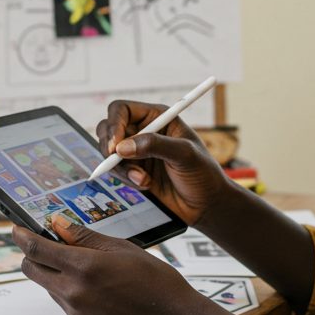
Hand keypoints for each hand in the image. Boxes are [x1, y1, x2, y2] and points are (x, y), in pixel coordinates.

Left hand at [12, 216, 212, 314]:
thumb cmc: (157, 281)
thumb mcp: (122, 249)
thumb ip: (86, 237)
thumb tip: (57, 223)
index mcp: (83, 268)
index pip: (37, 249)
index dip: (21, 236)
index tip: (16, 227)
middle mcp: (73, 293)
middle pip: (32, 270)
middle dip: (32, 254)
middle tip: (45, 241)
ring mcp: (76, 313)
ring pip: (48, 286)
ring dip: (54, 272)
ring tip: (84, 262)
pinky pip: (65, 302)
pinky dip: (70, 288)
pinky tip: (97, 284)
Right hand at [96, 100, 230, 225]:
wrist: (206, 204)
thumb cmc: (203, 173)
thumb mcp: (185, 155)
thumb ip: (155, 145)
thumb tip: (122, 147)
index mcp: (157, 117)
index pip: (122, 110)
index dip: (114, 125)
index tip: (115, 145)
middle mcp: (143, 130)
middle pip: (108, 128)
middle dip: (109, 147)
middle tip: (115, 162)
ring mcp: (136, 151)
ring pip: (108, 152)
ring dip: (120, 168)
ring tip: (143, 180)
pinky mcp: (133, 171)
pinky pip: (115, 171)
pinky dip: (125, 179)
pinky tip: (145, 185)